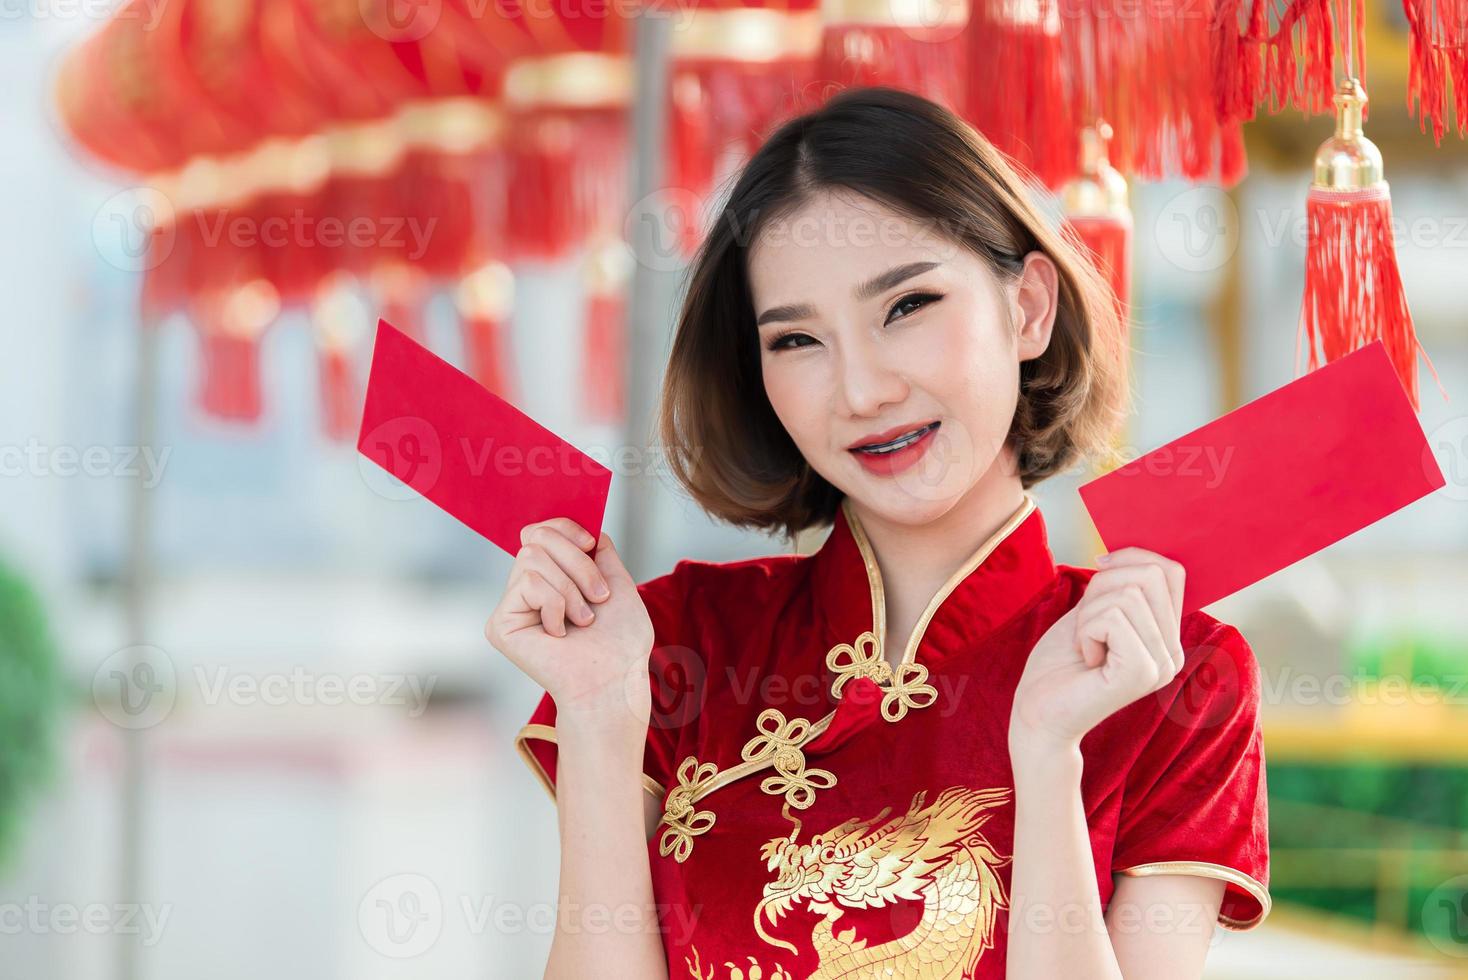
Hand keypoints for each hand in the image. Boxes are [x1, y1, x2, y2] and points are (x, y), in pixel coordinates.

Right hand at [485, 519, 654, 720]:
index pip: (542, 531)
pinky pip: (528, 583)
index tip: (591, 543)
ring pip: (533, 557)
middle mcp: (527, 590)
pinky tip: (560, 633)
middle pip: (538, 538)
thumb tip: (588, 527)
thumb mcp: (619, 583)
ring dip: (571, 587)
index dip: (565, 527)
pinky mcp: (499, 624)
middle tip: (598, 596)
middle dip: (577, 562)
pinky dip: (555, 604)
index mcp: (553, 579)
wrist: (614, 678)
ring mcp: (512, 607)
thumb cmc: (620, 642)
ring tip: (583, 620)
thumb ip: (600, 552)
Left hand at [1009, 548, 1185, 757]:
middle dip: (1102, 587)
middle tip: (1085, 626)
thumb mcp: (1093, 609)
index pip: (1171, 571)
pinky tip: (1087, 659)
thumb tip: (1133, 553)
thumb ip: (1121, 585)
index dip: (1131, 556)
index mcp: (1167, 636)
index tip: (1097, 568)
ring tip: (1086, 646)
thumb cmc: (1060, 662)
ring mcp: (1163, 665)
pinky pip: (1113, 618)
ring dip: (1089, 614)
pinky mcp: (1143, 673)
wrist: (1038, 712)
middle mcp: (1174, 652)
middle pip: (1150, 575)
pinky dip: (1086, 630)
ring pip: (1127, 595)